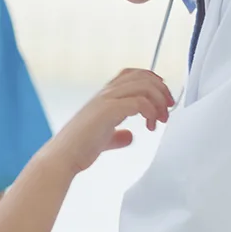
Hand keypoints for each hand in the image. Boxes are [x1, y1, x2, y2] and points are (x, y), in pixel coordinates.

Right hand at [53, 68, 173, 173]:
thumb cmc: (78, 149)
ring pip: (142, 85)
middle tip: (167, 108)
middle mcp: (105, 93)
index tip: (162, 97)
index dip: (152, 81)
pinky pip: (138, 102)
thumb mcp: (103, 139)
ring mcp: (105, 100)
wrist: (63, 157)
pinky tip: (150, 126)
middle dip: (161, 90)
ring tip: (160, 119)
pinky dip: (150, 111)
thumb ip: (116, 135)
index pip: (132, 74)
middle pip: (141, 75)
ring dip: (158, 100)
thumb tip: (128, 136)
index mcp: (104, 96)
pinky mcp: (107, 111)